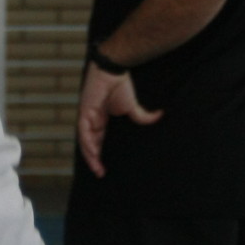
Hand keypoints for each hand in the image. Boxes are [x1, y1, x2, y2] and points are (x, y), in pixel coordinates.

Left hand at [75, 60, 160, 177]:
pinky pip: (84, 131)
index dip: (99, 156)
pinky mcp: (85, 112)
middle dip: (94, 160)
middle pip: (90, 145)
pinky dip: (87, 142)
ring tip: (97, 167)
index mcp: (101, 122)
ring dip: (90, 155)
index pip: (98, 143)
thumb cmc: (120, 87)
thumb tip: (161, 116)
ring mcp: (87, 117)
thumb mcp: (132, 107)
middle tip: (100, 173)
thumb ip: (143, 116)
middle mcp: (92, 122)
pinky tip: (93, 152)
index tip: (104, 169)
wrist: (113, 72)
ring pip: (85, 141)